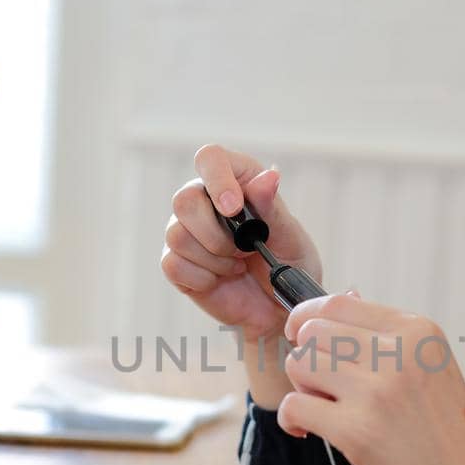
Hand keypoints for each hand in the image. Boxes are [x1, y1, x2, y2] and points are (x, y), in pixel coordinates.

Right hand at [161, 145, 323, 344]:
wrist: (277, 307)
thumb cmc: (288, 263)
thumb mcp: (290, 236)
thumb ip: (273, 207)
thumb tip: (268, 176)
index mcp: (235, 179)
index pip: (210, 158)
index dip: (218, 180)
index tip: (234, 208)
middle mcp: (204, 199)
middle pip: (184, 200)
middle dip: (216, 234)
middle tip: (245, 250)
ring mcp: (186, 230)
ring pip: (177, 235)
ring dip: (215, 259)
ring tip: (237, 265)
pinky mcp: (176, 261)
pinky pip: (174, 264)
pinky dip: (203, 278)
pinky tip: (220, 278)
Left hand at [280, 293, 464, 464]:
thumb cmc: (445, 439)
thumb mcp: (432, 371)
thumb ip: (387, 336)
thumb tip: (341, 296)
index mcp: (419, 332)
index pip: (339, 302)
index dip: (309, 320)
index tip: (305, 341)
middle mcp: (401, 352)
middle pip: (314, 331)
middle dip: (307, 358)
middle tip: (324, 388)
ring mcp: (378, 391)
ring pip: (299, 364)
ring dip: (303, 388)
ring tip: (325, 410)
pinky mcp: (357, 431)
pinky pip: (294, 406)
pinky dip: (293, 421)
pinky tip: (309, 432)